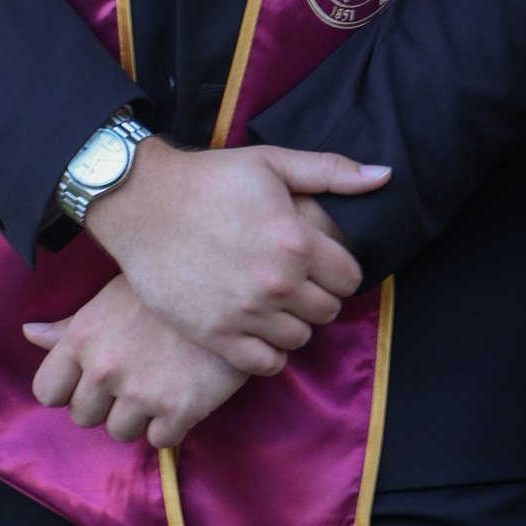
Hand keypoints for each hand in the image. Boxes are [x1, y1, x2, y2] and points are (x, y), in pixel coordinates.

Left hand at [24, 277, 248, 451]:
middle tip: (134, 380)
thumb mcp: (112, 298)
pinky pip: (161, 440)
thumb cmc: (165, 291)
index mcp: (82, 338)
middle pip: (84, 417)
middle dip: (105, 405)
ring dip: (138, 417)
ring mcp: (140, 392)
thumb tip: (30, 335)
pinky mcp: (179, 410)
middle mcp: (105, 368)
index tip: (89, 383)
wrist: (231, 290)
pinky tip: (184, 396)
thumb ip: (71, 326)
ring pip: (121, 432)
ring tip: (160, 386)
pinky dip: (172, 426)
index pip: (47, 391)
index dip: (67, 390)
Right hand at [83, 139, 387, 368]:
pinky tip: (255, 328)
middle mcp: (277, 283)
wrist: (141, 202)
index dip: (337, 269)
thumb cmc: (208, 180)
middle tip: (292, 281)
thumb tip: (384, 176)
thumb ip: (332, 172)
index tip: (317, 262)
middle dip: (316, 295)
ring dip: (292, 322)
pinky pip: (265, 363)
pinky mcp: (215, 334)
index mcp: (297, 241)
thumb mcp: (272, 163)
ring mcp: (245, 313)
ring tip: (272, 302)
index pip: (350, 278)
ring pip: (299, 338)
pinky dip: (267, 351)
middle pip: (327, 310)